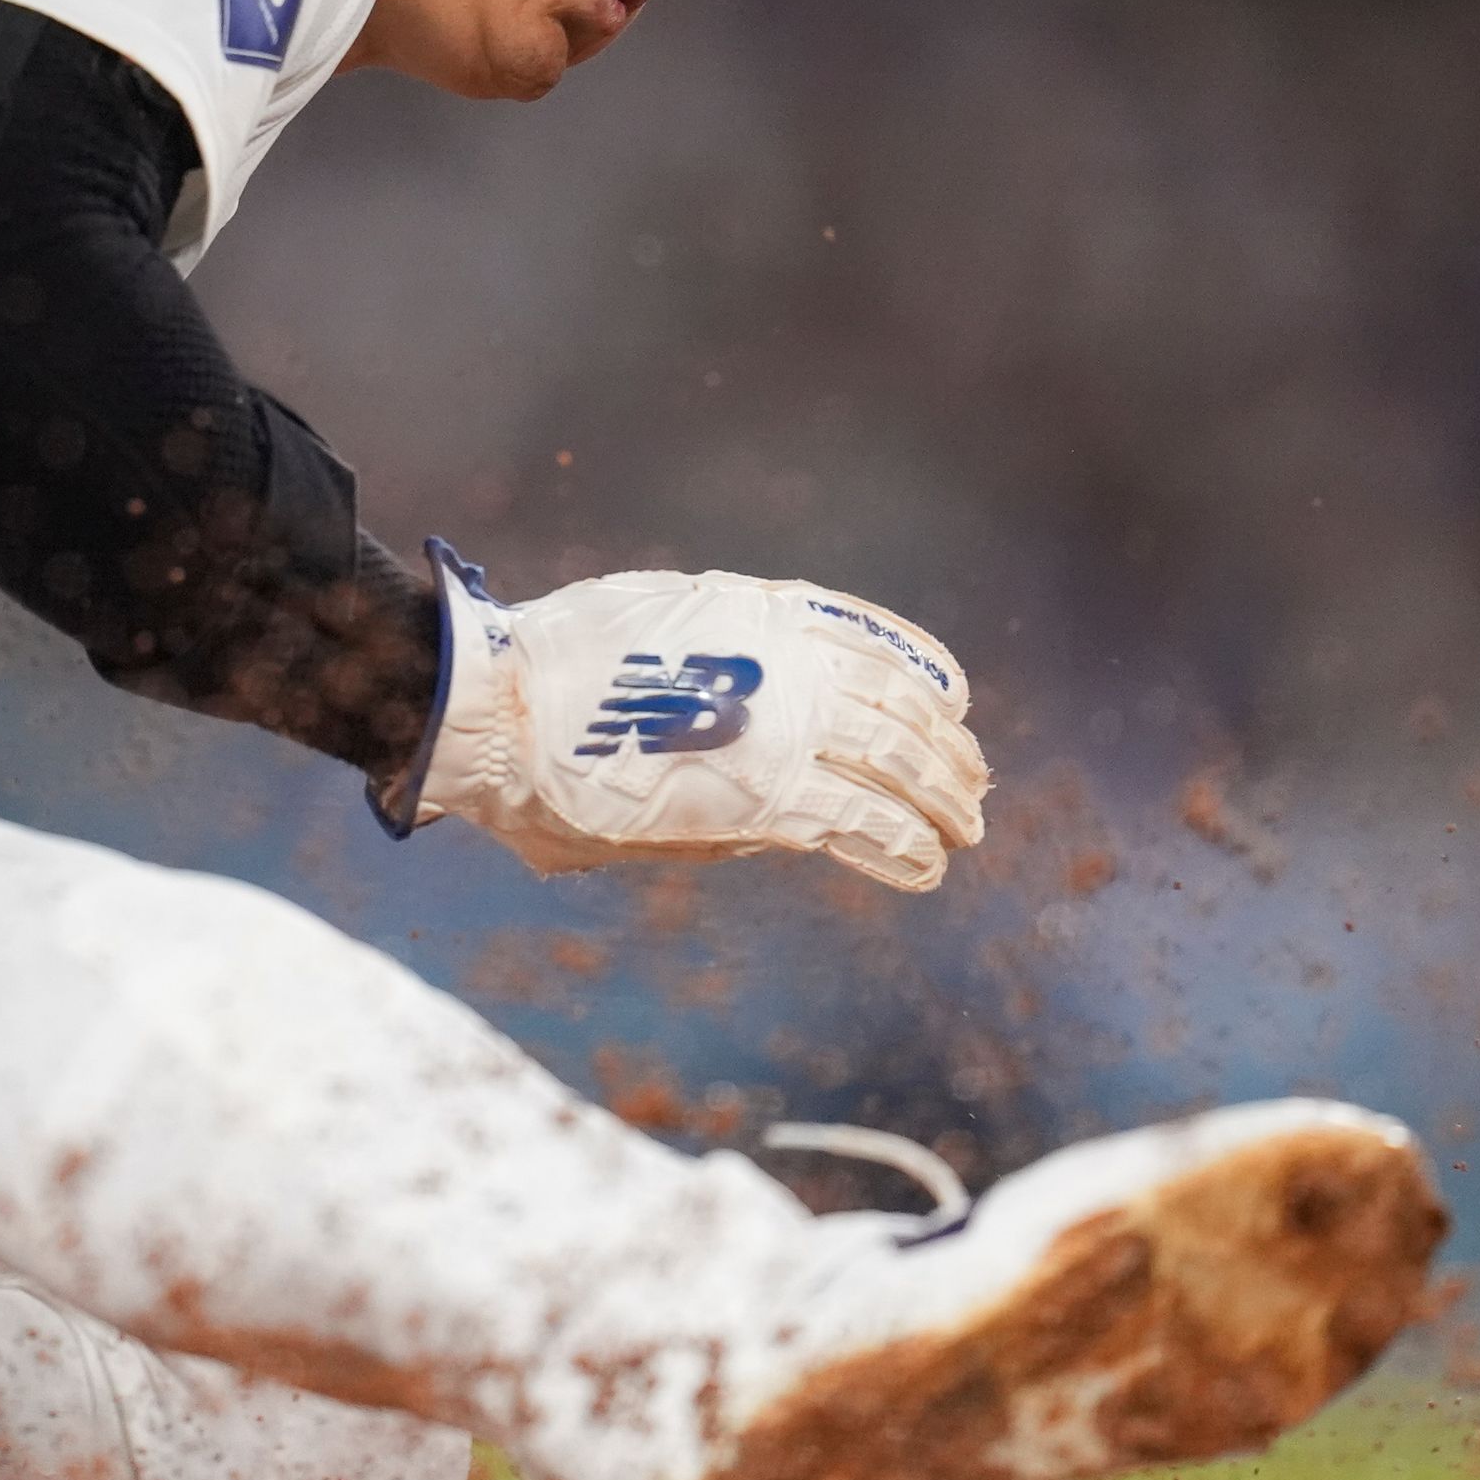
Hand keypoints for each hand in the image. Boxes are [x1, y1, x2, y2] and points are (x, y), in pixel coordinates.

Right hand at [391, 544, 987, 889]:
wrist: (506, 709)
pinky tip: (928, 864)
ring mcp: (788, 726)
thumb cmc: (552, 672)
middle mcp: (791, 664)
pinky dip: (902, 847)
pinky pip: (862, 824)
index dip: (924, 675)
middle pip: (901, 709)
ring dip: (942, 800)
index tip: (955, 701)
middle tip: (973, 783)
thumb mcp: (657, 631)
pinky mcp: (769, 799)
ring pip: (899, 765)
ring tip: (965, 830)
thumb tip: (758, 722)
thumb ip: (720, 673)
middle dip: (945, 751)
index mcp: (764, 615)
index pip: (877, 644)